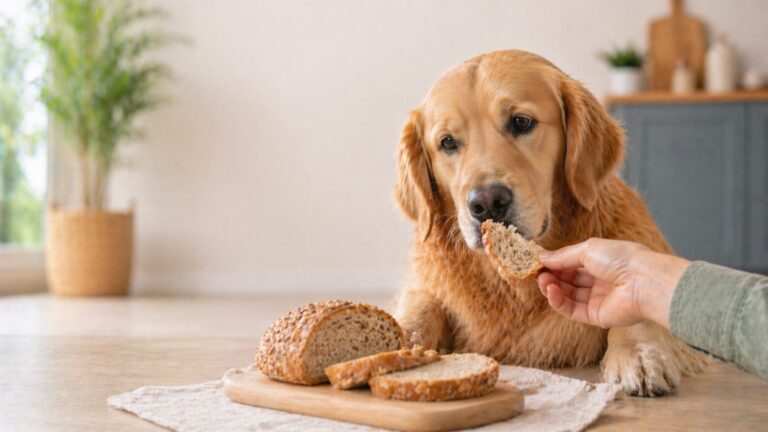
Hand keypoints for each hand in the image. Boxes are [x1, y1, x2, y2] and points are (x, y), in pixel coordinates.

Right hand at [536, 238, 690, 328]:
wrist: (644, 282)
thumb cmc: (621, 259)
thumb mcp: (587, 249)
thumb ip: (563, 256)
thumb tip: (541, 257)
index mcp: (600, 262)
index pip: (571, 264)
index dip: (553, 263)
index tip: (536, 262)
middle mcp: (598, 281)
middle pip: (567, 280)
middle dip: (551, 275)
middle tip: (536, 272)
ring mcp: (597, 299)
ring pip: (567, 295)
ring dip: (552, 288)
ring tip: (542, 281)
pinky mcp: (595, 316)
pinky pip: (571, 310)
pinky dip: (558, 301)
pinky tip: (551, 291)